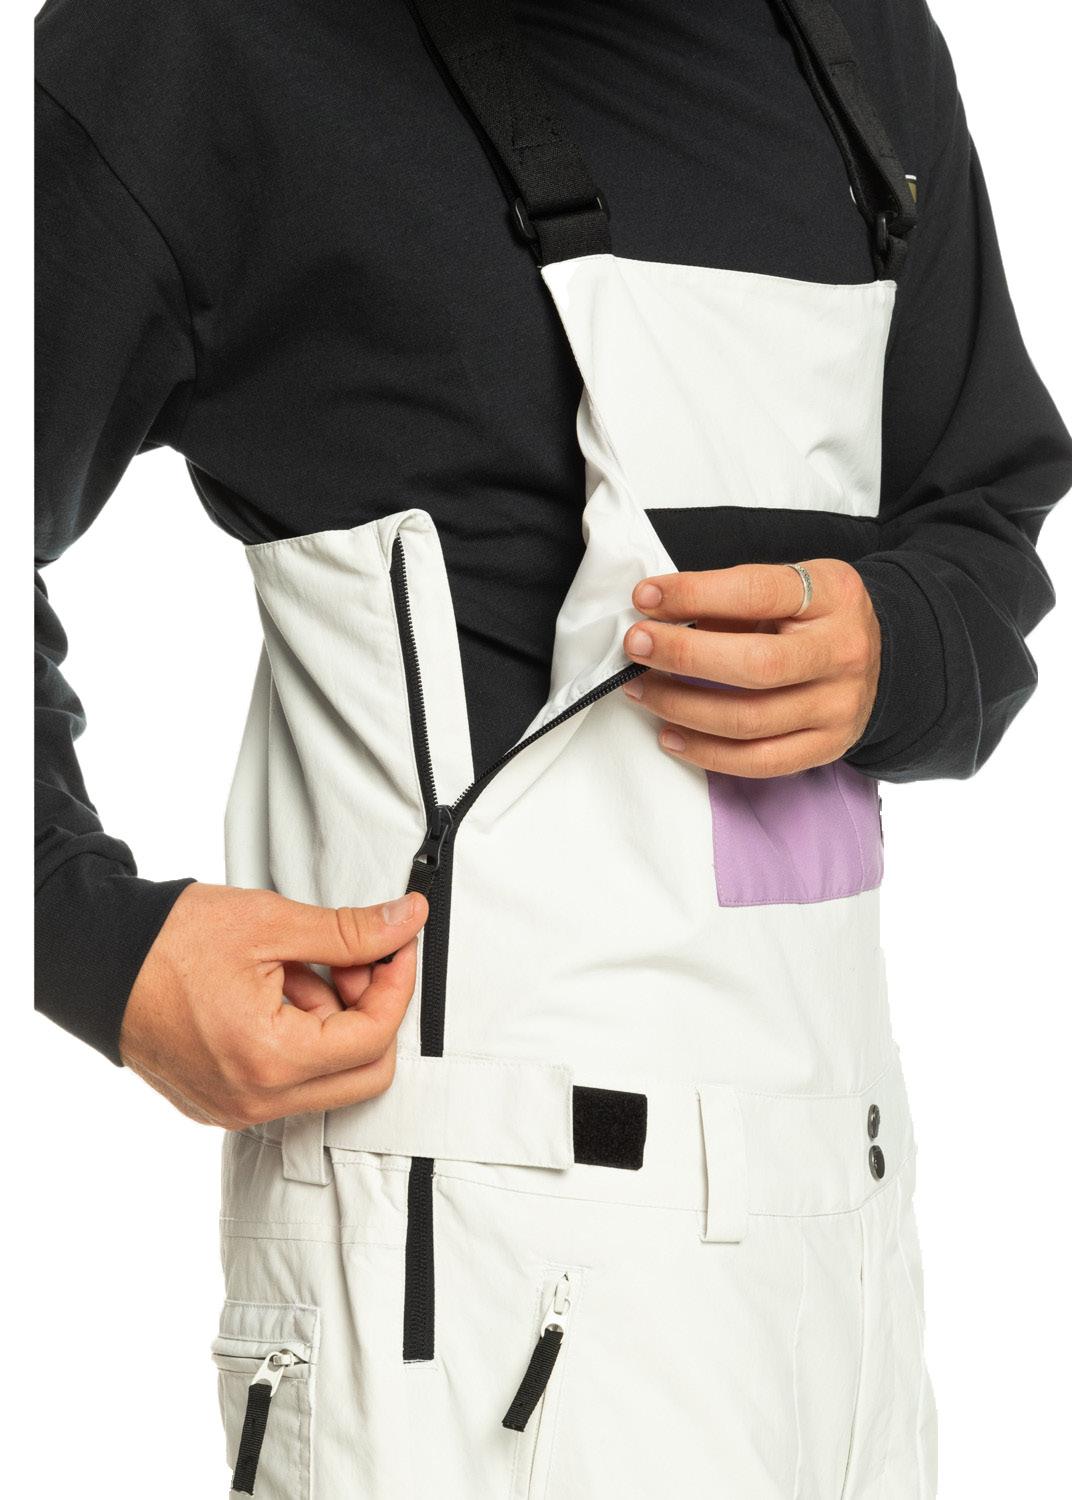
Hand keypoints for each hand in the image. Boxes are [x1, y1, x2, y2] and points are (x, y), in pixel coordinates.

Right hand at [119, 882, 427, 1127]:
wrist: (99, 961)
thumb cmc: (171, 941)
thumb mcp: (272, 923)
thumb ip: (350, 931)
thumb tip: (408, 921)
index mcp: (269, 1059)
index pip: (374, 1037)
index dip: (397, 983)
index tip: (396, 943)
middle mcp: (254, 1101)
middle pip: (364, 1073)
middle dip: (371, 1010)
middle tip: (352, 960)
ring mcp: (235, 1110)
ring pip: (328, 1078)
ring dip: (331, 1021)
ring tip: (291, 969)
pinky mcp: (222, 1105)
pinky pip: (290, 1083)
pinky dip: (300, 1038)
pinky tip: (273, 993)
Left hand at [621, 559, 880, 776]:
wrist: (881, 658)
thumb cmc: (815, 619)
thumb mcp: (788, 588)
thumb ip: (729, 598)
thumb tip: (656, 610)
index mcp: (833, 595)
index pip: (756, 592)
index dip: (694, 594)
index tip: (646, 596)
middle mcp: (843, 651)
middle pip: (755, 664)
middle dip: (684, 655)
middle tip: (636, 646)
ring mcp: (839, 706)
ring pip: (749, 720)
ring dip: (681, 707)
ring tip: (641, 690)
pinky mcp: (828, 747)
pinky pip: (758, 761)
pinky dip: (706, 752)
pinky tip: (670, 735)